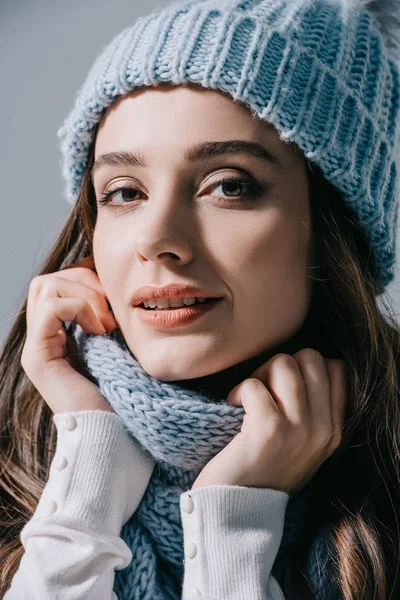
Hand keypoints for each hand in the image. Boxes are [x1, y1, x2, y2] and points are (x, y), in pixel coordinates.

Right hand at [21, 255, 118, 414]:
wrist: (114, 433)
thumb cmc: (123, 391)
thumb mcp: (118, 344)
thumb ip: (109, 316)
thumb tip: (119, 283)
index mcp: (59, 333)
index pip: (57, 283)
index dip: (86, 277)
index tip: (115, 296)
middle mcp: (42, 338)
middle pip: (46, 281)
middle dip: (83, 280)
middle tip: (110, 309)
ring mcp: (37, 348)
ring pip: (44, 287)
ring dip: (84, 295)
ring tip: (105, 323)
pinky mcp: (39, 358)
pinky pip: (50, 309)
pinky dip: (79, 310)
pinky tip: (99, 332)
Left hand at [191, 349, 347, 494]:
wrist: (236, 510)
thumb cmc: (262, 470)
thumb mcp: (302, 445)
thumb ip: (311, 410)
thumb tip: (299, 364)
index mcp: (334, 431)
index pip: (337, 369)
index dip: (306, 368)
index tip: (284, 390)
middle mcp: (323, 430)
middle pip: (311, 358)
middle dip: (281, 366)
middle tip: (264, 391)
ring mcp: (299, 430)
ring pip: (284, 364)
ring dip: (259, 375)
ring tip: (247, 400)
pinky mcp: (268, 431)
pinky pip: (253, 385)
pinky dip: (238, 391)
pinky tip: (232, 408)